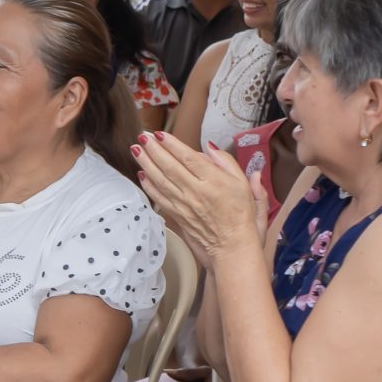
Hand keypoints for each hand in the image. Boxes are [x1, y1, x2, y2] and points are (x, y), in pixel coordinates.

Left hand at [135, 129, 267, 264]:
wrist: (234, 247)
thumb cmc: (242, 215)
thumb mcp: (245, 185)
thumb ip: (228, 163)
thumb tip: (211, 147)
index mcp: (214, 181)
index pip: (188, 158)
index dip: (172, 145)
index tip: (160, 134)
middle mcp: (196, 192)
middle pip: (170, 167)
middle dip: (154, 150)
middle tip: (142, 137)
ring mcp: (185, 205)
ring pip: (161, 181)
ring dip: (147, 164)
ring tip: (136, 150)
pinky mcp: (179, 216)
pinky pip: (160, 198)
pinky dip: (149, 186)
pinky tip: (142, 175)